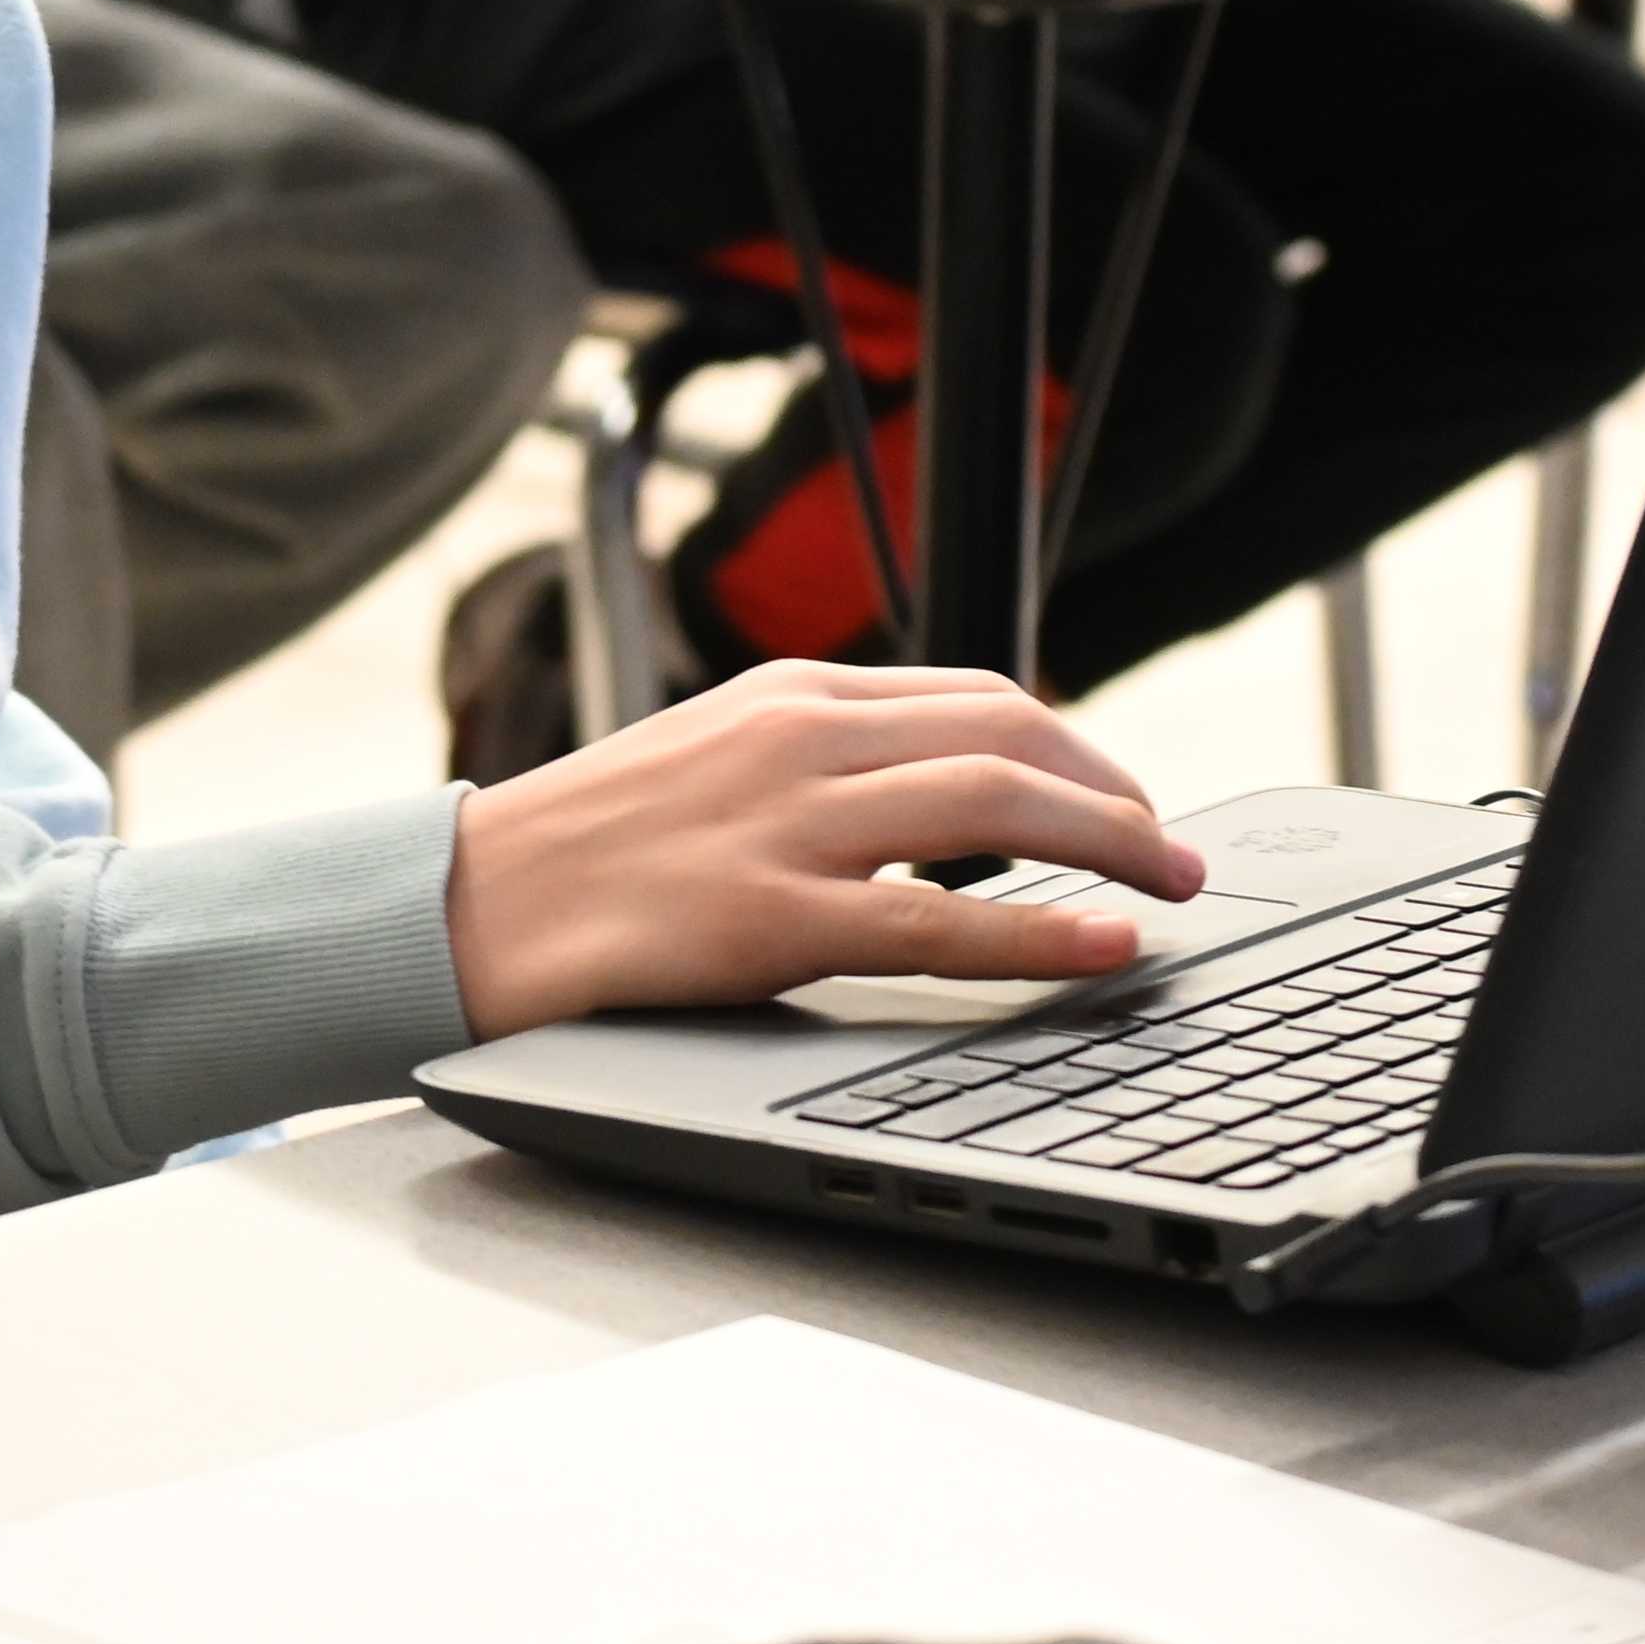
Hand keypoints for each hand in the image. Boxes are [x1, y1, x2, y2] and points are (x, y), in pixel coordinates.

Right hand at [445, 660, 1205, 1037]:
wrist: (467, 902)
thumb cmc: (588, 848)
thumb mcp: (715, 760)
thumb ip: (820, 764)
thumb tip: (938, 800)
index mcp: (793, 694)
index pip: (978, 695)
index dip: (1076, 748)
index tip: (1124, 798)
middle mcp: (803, 737)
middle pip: (1011, 732)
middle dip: (1117, 791)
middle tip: (1177, 851)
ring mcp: (789, 823)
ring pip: (999, 804)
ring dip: (1113, 845)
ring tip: (1171, 890)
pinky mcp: (770, 917)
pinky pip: (942, 920)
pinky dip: (1045, 932)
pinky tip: (1104, 948)